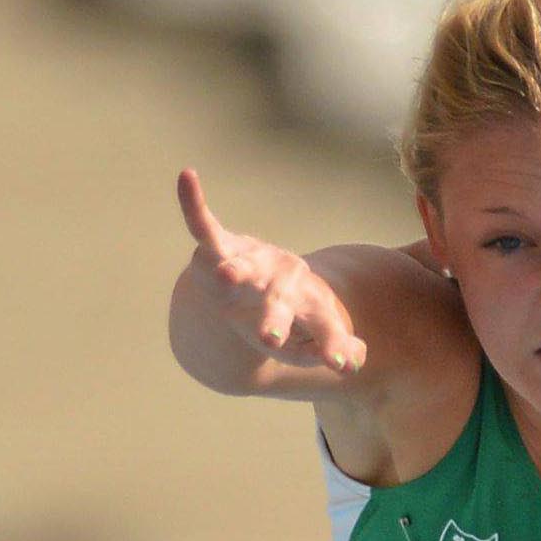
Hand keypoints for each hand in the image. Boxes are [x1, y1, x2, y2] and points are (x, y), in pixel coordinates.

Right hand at [177, 168, 366, 375]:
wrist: (251, 289)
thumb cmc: (284, 316)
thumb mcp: (308, 342)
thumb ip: (334, 349)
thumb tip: (354, 363)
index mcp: (308, 304)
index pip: (323, 326)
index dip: (332, 343)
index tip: (338, 363)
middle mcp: (283, 280)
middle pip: (279, 302)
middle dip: (275, 318)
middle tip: (271, 337)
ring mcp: (253, 262)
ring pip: (244, 269)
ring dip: (235, 271)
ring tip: (228, 275)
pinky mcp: (222, 246)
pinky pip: (203, 224)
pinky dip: (192, 204)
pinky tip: (186, 176)